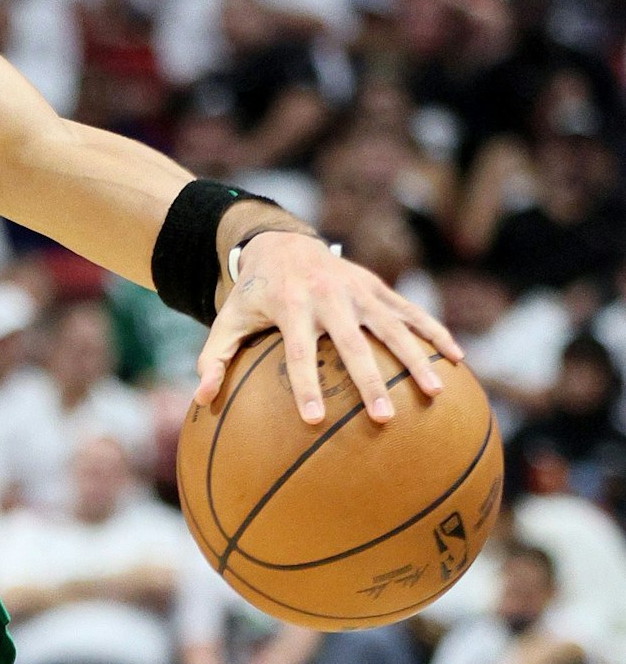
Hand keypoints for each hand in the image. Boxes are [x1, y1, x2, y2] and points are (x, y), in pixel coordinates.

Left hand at [195, 232, 462, 424]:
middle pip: (351, 344)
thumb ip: (215, 357)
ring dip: (415, 359)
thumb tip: (203, 400)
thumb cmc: (254, 294)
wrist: (280, 243)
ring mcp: (357, 290)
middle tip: (385, 417)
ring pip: (391, 326)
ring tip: (435, 394)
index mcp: (289, 307)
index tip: (314, 420)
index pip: (297, 353)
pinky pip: (411, 311)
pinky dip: (435, 332)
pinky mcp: (377, 287)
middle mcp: (326, 297)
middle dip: (368, 380)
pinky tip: (459, 360)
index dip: (305, 385)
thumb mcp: (229, 319)